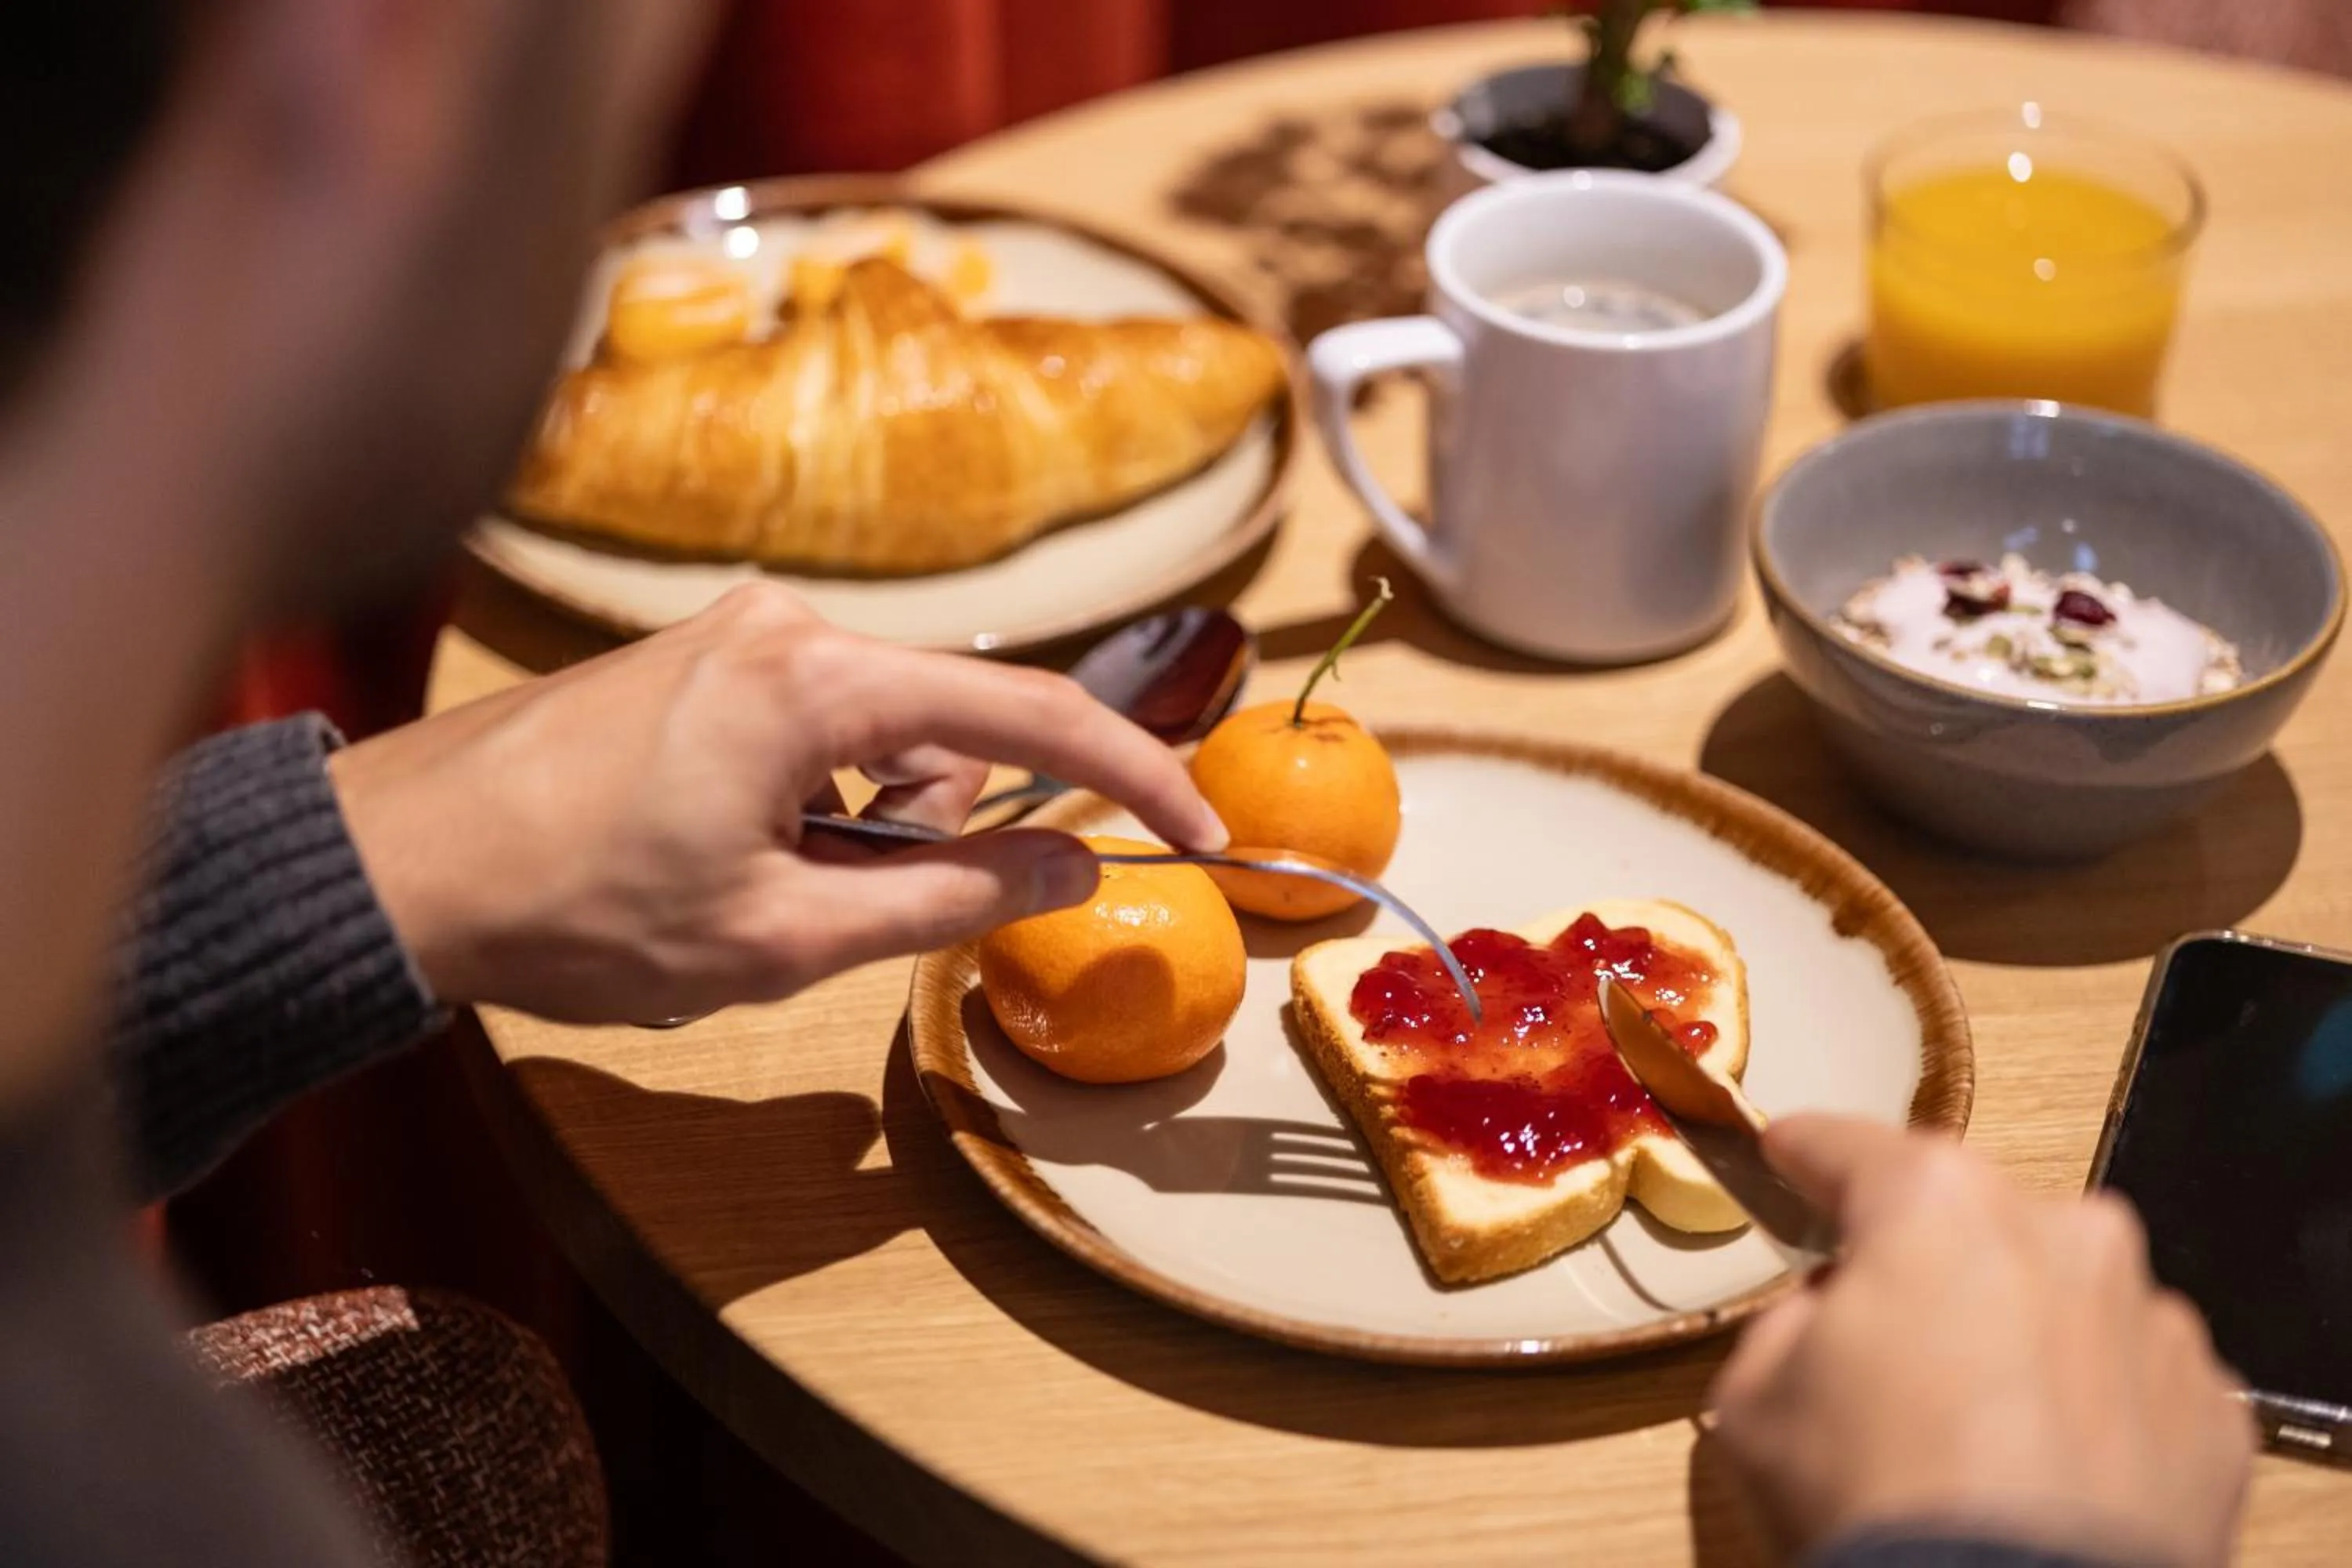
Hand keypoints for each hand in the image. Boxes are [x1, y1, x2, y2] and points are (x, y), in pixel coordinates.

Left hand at [328, 583, 1225, 1022]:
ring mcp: (737, 635)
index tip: (1207, 830)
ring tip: (751, 898)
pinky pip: (817, 730)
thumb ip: (952, 899)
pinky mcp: (701, 662)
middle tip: (833, 916)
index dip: (1136, 775)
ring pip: (881, 740)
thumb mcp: (785, 936)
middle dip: (936, 834)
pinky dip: (814, 805)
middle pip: (949, 731)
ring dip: (864, 830)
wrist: (394, 866)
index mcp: (818, 678)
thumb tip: (1079, 867)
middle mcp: (788, 625)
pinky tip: (722, 860)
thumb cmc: (578, 911)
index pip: (1030, 716)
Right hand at [1711, 1116, 2254, 1567]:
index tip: (1785, 1153)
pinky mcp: (2209, 1413)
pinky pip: (2132, 1385)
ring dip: (2021, 1337)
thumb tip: (1827, 1319)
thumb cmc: (1875, 1499)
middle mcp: (2062, 1234)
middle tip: (1886, 1346)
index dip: (1803, 1154)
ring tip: (1978, 1429)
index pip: (1848, 1149)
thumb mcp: (1753, 1401)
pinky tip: (2048, 1471)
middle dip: (1929, 1268)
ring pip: (2064, 1299)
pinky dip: (2093, 1413)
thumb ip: (1789, 1324)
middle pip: (1972, 1224)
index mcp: (1938, 1206)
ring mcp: (2150, 1322)